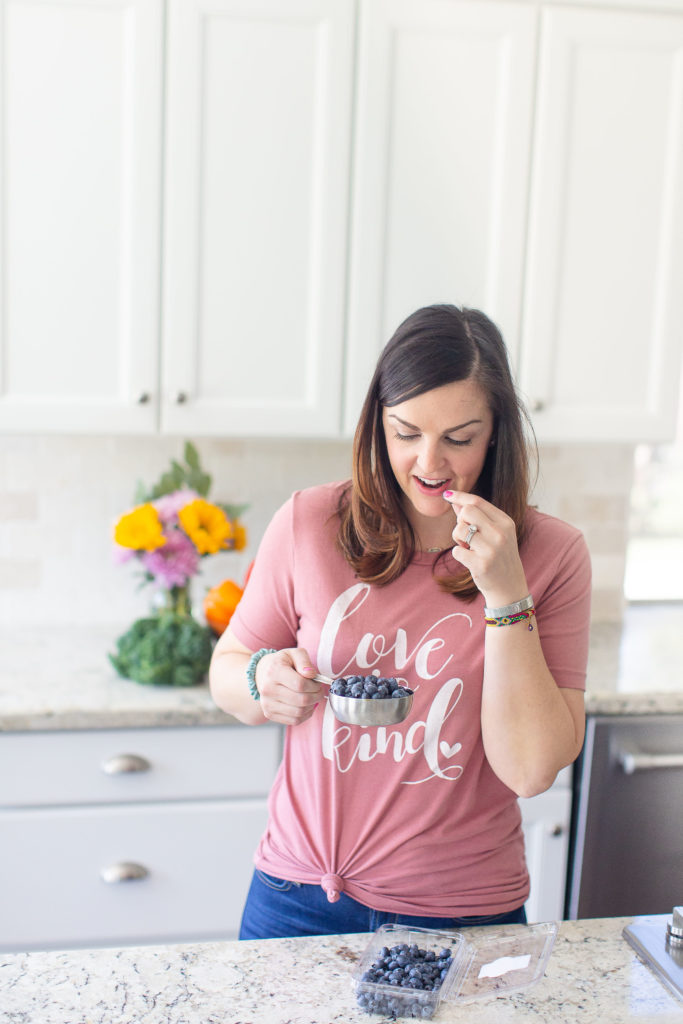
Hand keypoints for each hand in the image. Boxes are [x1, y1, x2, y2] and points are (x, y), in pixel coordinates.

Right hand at [254, 647, 321, 725]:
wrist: (263, 673)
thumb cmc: (282, 663)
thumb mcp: (294, 653)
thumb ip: (304, 661)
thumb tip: (311, 674)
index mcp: (274, 671)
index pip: (300, 684)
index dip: (314, 685)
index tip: (317, 682)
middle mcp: (268, 689)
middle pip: (301, 700)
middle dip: (316, 696)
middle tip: (318, 691)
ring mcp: (267, 703)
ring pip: (299, 712)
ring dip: (312, 706)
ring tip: (312, 697)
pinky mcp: (269, 714)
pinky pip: (294, 720)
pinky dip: (305, 715)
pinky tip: (305, 705)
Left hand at [442, 490, 528, 607]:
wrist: (510, 588)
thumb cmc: (499, 557)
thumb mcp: (495, 534)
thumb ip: (477, 516)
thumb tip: (455, 501)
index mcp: (506, 522)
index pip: (478, 502)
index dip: (460, 496)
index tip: (447, 495)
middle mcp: (500, 534)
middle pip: (467, 511)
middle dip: (460, 521)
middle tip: (466, 534)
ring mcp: (491, 550)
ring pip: (459, 529)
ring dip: (458, 538)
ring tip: (468, 547)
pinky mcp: (481, 565)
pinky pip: (456, 551)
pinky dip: (459, 554)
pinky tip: (470, 560)